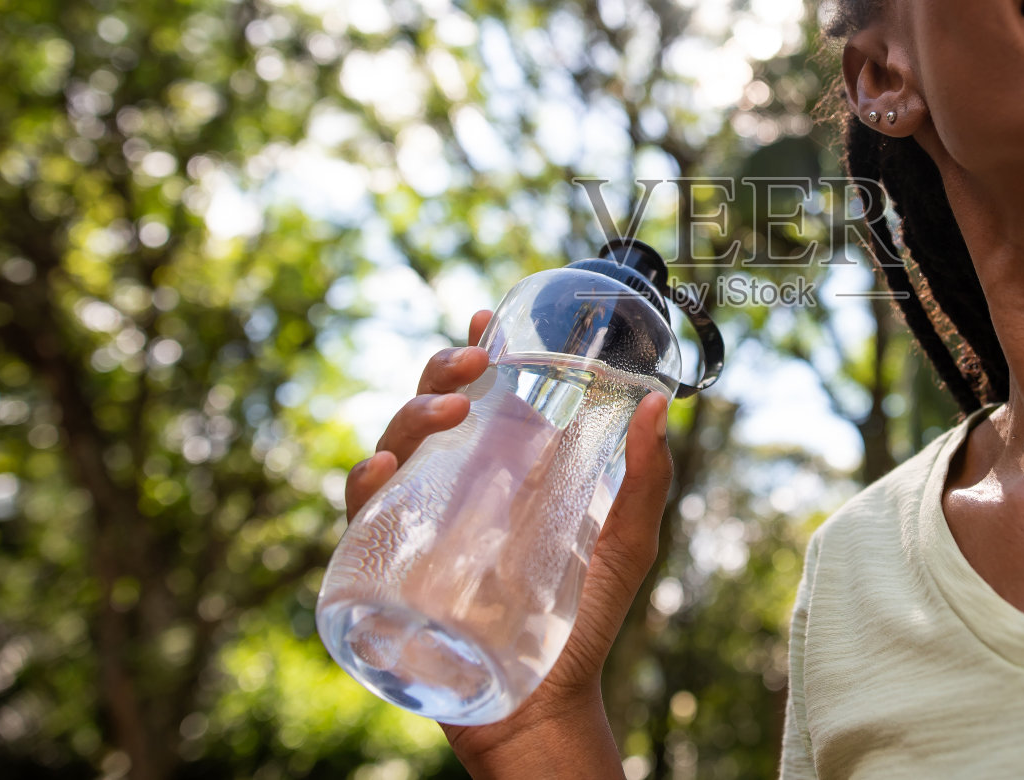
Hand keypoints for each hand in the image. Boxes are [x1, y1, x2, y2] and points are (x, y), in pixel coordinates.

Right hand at [343, 310, 673, 775]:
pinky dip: (363, 484)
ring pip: (393, 447)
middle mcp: (455, 488)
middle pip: (432, 410)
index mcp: (504, 471)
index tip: (489, 318)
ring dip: (414, 416)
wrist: (544, 705)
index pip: (481, 395)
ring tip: (453, 412)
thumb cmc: (583, 623)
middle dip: (444, 372)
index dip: (476, 351)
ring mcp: (419, 525)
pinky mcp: (389, 569)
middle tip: (476, 361)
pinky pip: (360, 517)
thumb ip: (645, 479)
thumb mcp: (626, 544)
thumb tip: (664, 404)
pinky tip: (382, 469)